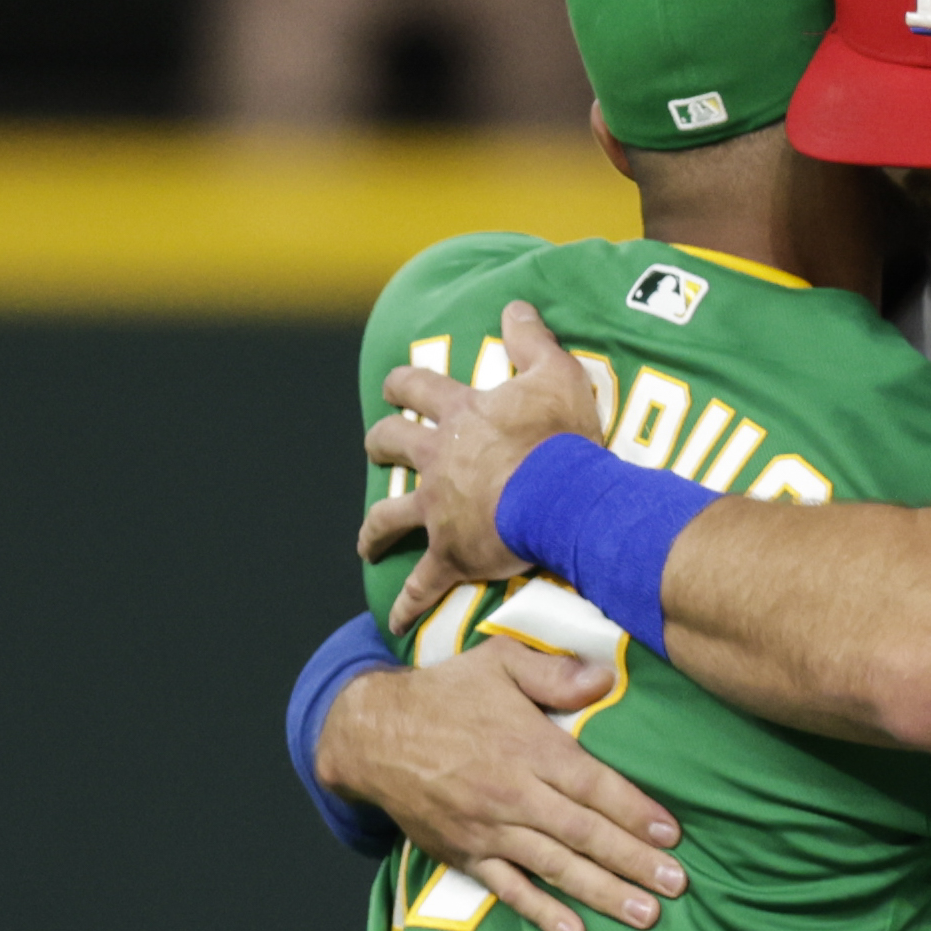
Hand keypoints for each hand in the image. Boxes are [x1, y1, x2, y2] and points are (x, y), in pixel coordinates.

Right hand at [320, 644, 683, 930]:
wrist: (371, 734)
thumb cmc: (445, 695)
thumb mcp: (498, 663)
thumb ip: (553, 672)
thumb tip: (605, 679)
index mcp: (529, 747)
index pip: (593, 785)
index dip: (635, 811)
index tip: (672, 835)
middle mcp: (513, 793)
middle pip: (584, 832)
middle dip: (633, 861)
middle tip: (677, 886)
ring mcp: (489, 829)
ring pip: (555, 866)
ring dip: (602, 893)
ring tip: (645, 915)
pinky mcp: (467, 854)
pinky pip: (509, 888)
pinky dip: (541, 912)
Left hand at [362, 301, 601, 632]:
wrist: (563, 498)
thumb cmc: (563, 439)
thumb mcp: (556, 374)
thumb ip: (532, 338)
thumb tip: (515, 306)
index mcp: (460, 416)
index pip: (417, 390)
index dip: (402, 386)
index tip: (393, 387)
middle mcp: (438, 459)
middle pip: (391, 444)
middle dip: (380, 443)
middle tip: (376, 446)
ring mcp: (439, 508)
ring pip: (389, 515)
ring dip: (374, 528)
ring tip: (366, 541)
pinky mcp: (452, 553)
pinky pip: (423, 585)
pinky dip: (408, 606)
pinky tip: (394, 624)